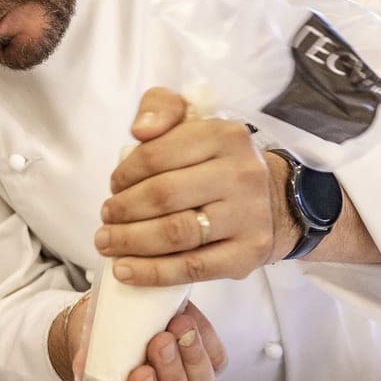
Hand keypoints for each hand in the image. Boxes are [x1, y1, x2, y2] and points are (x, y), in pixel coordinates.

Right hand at [53, 292, 227, 380]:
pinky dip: (206, 340)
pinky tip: (191, 321)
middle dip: (170, 372)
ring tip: (180, 325)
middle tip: (160, 340)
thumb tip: (84, 363)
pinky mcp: (207, 366)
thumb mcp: (91, 347)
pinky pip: (216, 360)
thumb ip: (89, 357)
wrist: (120, 320)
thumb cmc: (105, 340)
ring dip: (192, 356)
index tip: (140, 374)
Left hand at [96, 87, 294, 287]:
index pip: (158, 154)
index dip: (125, 173)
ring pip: (175, 233)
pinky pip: (192, 268)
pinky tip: (126, 270)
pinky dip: (152, 272)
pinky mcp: (247, 254)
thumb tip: (140, 130)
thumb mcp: (193, 123)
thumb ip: (160, 108)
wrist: (274, 202)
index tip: (114, 186)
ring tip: (107, 242)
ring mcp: (248, 216)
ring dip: (130, 241)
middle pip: (163, 195)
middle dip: (123, 209)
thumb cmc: (217, 163)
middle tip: (106, 217)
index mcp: (225, 136)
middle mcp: (241, 174)